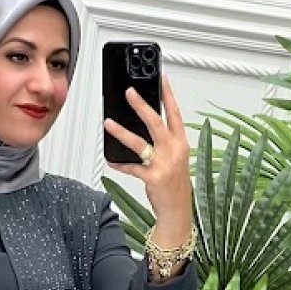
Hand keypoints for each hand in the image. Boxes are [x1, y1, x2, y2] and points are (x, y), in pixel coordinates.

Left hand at [103, 72, 192, 240]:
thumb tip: (146, 127)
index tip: (161, 78)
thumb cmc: (176, 185)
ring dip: (121, 132)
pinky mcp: (152, 178)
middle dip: (141, 105)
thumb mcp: (177, 160)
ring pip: (139, 143)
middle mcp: (174, 151)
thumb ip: (165, 143)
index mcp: (181, 144)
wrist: (178, 211)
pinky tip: (111, 160)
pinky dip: (120, 164)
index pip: (175, 114)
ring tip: (108, 123)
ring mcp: (163, 165)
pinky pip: (132, 167)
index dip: (168, 95)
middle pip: (156, 122)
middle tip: (129, 92)